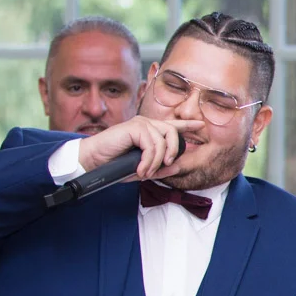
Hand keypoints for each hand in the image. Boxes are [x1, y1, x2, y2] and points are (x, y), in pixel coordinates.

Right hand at [76, 116, 200, 177]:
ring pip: (163, 141)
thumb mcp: (142, 170)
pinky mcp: (134, 127)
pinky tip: (140, 169)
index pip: (172, 126)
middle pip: (173, 133)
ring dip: (156, 161)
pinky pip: (152, 145)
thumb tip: (178, 166)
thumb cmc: (115, 165)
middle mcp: (146, 124)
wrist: (93, 161)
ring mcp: (140, 124)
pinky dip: (149, 160)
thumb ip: (160, 168)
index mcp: (150, 132)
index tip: (201, 124)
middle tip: (165, 166)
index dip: (188, 124)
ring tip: (145, 172)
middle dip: (173, 151)